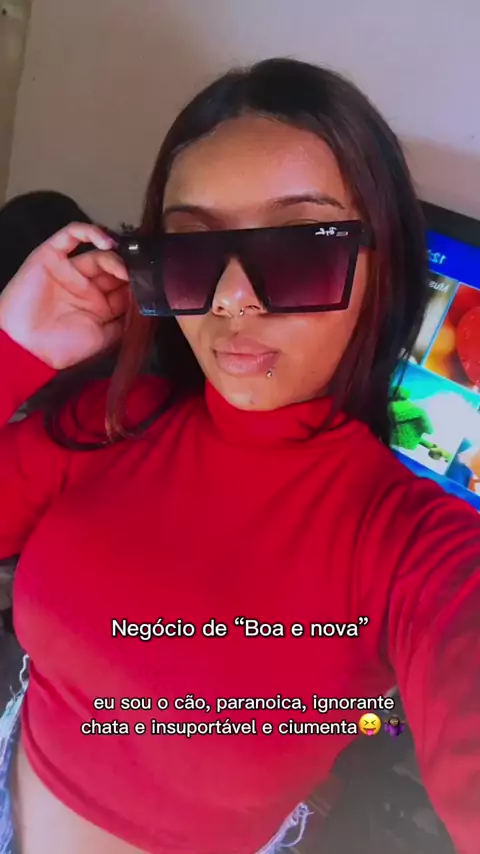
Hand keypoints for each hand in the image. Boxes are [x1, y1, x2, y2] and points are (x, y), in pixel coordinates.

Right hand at [0, 223, 129, 369]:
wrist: (28, 346)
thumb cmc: (64, 347)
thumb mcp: (104, 339)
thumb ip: (124, 320)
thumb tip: (141, 302)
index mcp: (99, 306)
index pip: (124, 288)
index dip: (138, 285)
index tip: (151, 285)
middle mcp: (86, 286)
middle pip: (114, 269)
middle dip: (128, 270)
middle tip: (139, 275)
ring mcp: (70, 270)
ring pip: (98, 252)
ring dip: (115, 257)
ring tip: (124, 268)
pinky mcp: (51, 255)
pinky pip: (71, 235)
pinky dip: (90, 231)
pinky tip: (106, 242)